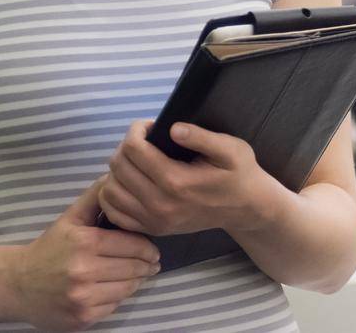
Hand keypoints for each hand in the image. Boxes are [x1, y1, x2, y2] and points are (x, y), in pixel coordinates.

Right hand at [4, 176, 159, 330]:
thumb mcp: (70, 217)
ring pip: (127, 289)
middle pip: (134, 268)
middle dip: (146, 265)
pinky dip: (118, 298)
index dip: (147, 248)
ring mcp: (83, 298)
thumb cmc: (49, 248)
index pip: (133, 245)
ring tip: (135, 275)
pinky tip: (113, 289)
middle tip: (152, 263)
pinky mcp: (82, 318)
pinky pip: (114, 306)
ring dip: (135, 282)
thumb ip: (96, 196)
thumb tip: (117, 176)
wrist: (18, 285)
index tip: (153, 250)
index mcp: (84, 242)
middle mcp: (83, 271)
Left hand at [99, 120, 285, 237]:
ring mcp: (153, 220)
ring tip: (137, 160)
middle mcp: (159, 204)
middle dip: (126, 146)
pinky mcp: (151, 229)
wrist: (245, 209)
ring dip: (118, 170)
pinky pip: (114, 212)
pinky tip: (130, 182)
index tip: (150, 125)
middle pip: (119, 167)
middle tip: (144, 140)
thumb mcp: (231, 149)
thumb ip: (201, 137)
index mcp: (176, 181)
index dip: (136, 130)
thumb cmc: (239, 174)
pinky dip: (113, 194)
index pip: (134, 150)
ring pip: (110, 190)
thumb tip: (173, 128)